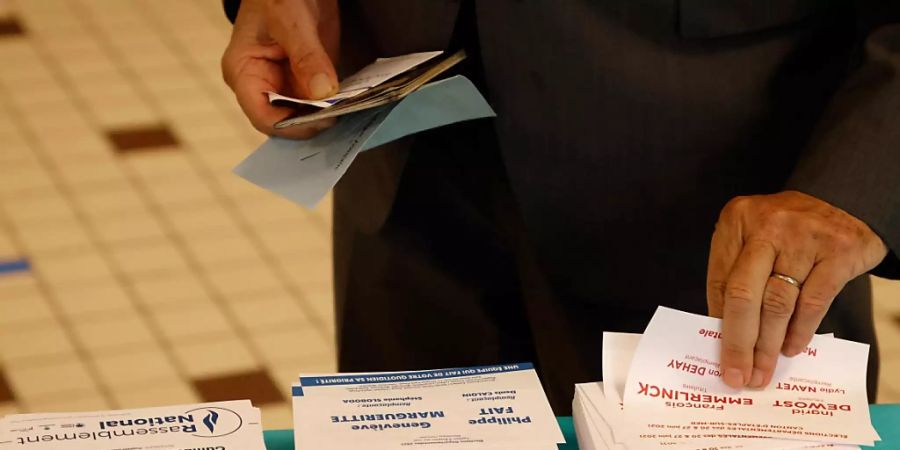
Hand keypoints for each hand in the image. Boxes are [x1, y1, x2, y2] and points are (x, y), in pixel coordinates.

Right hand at [221, 0, 339, 137]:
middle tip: (341, 114)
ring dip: (326, 115)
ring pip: (305, 116)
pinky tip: (352, 101)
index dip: (291, 125)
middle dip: (312, 122)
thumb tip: (322, 92)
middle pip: (286, 121)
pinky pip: (319, 103)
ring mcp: (284, 85)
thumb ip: (306, 56)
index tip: (321, 120)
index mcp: (244, 73)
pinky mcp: (305, 81)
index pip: (263, 116)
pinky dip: (334, 104)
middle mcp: (262, 85)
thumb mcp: (291, 20)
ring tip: (349, 108)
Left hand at [707, 191, 886, 388]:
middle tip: (738, 375)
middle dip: (739, 342)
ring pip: (778, 303)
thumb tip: (722, 332)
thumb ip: (736, 275)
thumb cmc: (787, 231)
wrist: (845, 202)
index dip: (718, 323)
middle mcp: (767, 225)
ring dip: (768, 344)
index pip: (720, 281)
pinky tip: (790, 348)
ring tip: (763, 370)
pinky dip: (800, 331)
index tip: (717, 357)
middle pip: (744, 294)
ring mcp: (803, 238)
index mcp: (736, 220)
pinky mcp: (838, 252)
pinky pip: (813, 302)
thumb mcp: (753, 238)